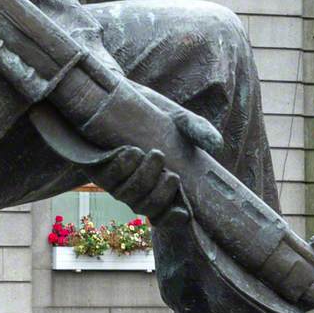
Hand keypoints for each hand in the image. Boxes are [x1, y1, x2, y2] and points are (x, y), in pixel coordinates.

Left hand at [92, 83, 222, 218]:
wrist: (118, 92)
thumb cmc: (152, 112)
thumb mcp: (178, 119)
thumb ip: (197, 130)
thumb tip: (216, 145)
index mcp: (158, 183)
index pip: (164, 216)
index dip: (172, 220)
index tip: (184, 213)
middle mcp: (135, 187)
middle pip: (146, 207)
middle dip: (160, 195)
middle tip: (172, 175)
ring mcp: (115, 178)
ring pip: (127, 195)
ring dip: (142, 179)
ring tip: (155, 154)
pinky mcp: (96, 165)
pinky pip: (107, 176)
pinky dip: (120, 167)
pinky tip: (130, 151)